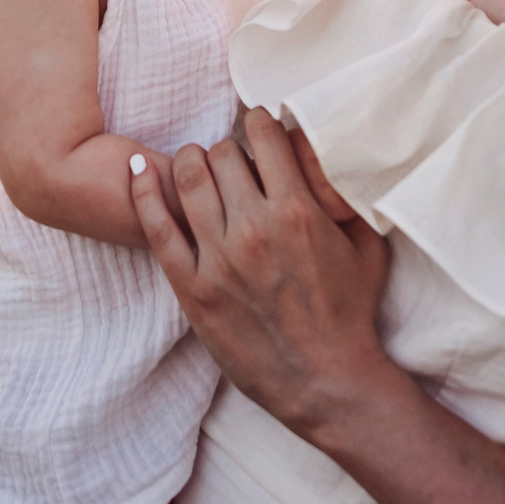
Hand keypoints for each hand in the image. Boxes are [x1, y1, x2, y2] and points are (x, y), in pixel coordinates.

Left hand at [129, 108, 396, 446]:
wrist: (328, 381)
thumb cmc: (352, 313)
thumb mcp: (366, 244)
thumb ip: (345, 196)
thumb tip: (326, 155)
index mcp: (298, 211)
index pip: (264, 135)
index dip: (260, 122)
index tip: (259, 125)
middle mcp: (254, 228)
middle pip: (222, 153)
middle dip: (228, 148)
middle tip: (233, 160)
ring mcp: (218, 259)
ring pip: (188, 179)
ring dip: (190, 161)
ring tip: (196, 165)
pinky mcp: (192, 288)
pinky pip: (157, 228)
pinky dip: (143, 193)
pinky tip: (137, 172)